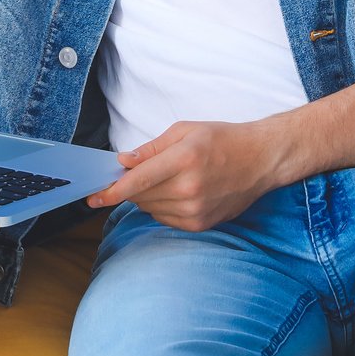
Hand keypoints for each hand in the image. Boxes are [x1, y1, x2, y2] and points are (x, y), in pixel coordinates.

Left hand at [85, 119, 288, 232]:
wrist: (261, 160)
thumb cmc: (223, 140)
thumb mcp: (185, 131)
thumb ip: (151, 149)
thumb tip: (123, 162)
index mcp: (184, 159)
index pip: (138, 181)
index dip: (112, 190)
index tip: (93, 196)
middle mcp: (189, 189)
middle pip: (140, 196)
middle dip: (131, 186)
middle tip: (135, 173)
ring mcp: (195, 210)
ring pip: (150, 209)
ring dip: (147, 196)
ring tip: (168, 178)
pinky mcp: (200, 224)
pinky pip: (165, 219)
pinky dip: (162, 206)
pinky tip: (178, 191)